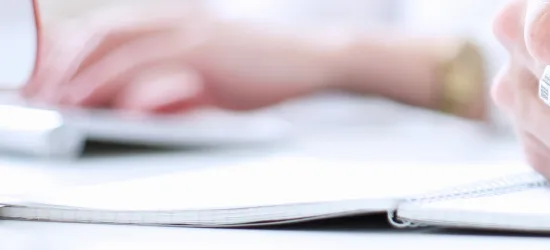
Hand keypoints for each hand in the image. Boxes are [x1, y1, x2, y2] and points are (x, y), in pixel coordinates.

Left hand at [20, 8, 352, 113]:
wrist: (317, 59)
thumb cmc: (274, 70)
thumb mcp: (218, 76)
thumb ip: (179, 86)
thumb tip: (144, 106)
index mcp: (182, 18)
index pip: (114, 28)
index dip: (78, 52)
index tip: (57, 78)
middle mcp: (180, 17)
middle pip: (103, 31)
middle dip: (68, 62)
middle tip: (48, 91)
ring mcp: (189, 30)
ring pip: (113, 44)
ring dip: (80, 74)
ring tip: (61, 99)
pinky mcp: (200, 49)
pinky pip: (139, 62)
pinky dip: (107, 79)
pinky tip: (93, 97)